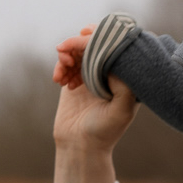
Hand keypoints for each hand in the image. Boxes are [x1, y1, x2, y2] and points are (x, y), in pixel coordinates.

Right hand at [50, 37, 138, 182]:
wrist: (80, 147)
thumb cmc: (105, 132)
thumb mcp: (122, 110)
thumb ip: (124, 86)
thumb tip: (113, 59)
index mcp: (124, 77)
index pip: (115, 48)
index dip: (101, 37)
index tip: (86, 35)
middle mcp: (109, 74)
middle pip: (95, 46)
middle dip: (79, 43)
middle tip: (67, 50)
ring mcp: (91, 76)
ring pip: (78, 52)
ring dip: (67, 54)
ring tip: (63, 67)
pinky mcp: (74, 81)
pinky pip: (66, 64)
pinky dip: (60, 66)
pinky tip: (58, 80)